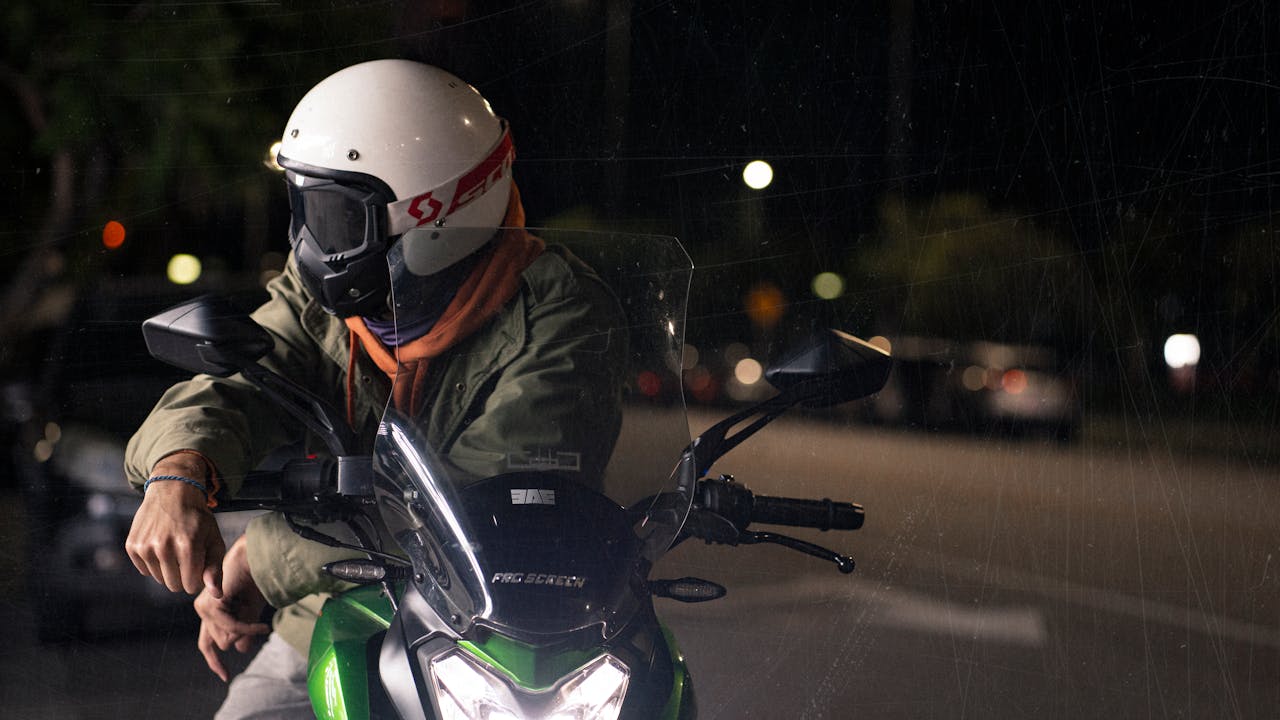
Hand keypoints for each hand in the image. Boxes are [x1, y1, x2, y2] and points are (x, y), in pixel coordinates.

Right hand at [125, 454, 224, 593]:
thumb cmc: (198, 519)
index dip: (198, 578)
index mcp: (188, 546)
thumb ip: (215, 569)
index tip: (200, 564)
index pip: (191, 586)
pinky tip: (160, 544)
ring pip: (159, 579)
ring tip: (174, 547)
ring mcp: (145, 546)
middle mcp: (163, 547)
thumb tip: (217, 596)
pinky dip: (153, 563)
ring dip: (168, 569)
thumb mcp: (213, 540)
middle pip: (173, 586)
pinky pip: (144, 570)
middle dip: (183, 576)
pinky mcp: (132, 545)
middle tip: (187, 556)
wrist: (173, 491)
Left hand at [195, 535, 269, 681]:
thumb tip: (239, 650)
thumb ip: (243, 631)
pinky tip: (262, 626)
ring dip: (246, 629)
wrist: (256, 559)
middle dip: (241, 634)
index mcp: (211, 613)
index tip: (225, 677)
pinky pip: (232, 629)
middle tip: (253, 613)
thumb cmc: (256, 580)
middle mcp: (203, 611)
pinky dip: (249, 629)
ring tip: (254, 608)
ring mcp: (204, 608)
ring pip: (226, 639)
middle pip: (221, 643)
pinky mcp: (211, 605)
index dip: (215, 661)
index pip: (207, 644)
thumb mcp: (252, 612)